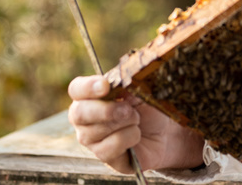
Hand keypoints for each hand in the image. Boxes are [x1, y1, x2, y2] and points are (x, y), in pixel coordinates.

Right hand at [68, 75, 204, 172]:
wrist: (165, 132)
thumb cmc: (148, 107)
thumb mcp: (140, 91)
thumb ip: (127, 85)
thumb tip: (120, 84)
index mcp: (90, 96)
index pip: (76, 89)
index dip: (88, 87)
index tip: (105, 86)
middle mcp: (84, 119)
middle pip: (79, 113)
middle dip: (106, 110)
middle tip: (128, 109)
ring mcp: (91, 140)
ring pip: (95, 132)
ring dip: (124, 123)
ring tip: (137, 119)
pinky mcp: (104, 157)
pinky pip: (110, 148)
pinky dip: (129, 138)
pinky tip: (137, 135)